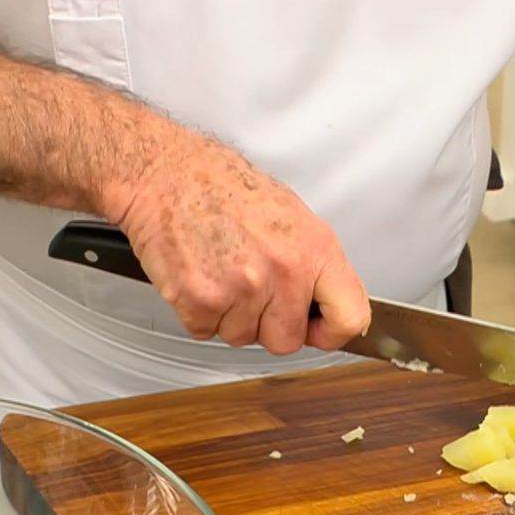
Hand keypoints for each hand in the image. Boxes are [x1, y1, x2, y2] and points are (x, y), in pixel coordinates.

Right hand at [104, 130, 369, 354]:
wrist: (164, 172)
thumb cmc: (223, 187)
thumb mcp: (291, 215)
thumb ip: (313, 265)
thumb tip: (327, 305)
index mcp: (314, 249)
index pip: (351, 318)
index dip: (331, 333)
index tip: (316, 328)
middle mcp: (283, 272)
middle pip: (286, 341)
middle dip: (267, 325)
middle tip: (249, 288)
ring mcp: (242, 289)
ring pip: (242, 338)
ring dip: (229, 316)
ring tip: (219, 271)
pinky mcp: (201, 301)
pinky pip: (205, 332)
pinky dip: (198, 312)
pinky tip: (198, 275)